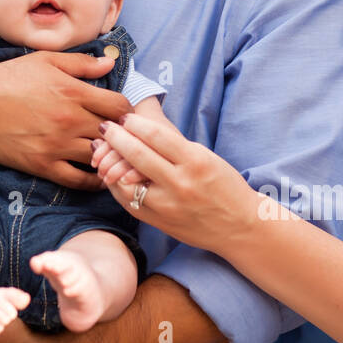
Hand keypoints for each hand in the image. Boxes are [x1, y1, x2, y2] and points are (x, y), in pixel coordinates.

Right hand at [0, 50, 131, 191]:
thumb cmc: (8, 77)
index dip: (126, 113)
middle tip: (122, 140)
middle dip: (121, 137)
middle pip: (114, 134)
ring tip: (110, 157)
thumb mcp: (46, 61)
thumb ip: (81, 64)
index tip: (123, 116)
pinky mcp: (42, 165)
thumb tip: (110, 64)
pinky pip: (78, 180)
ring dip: (109, 158)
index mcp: (74, 92)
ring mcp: (57, 145)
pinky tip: (96, 176)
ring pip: (100, 158)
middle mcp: (70, 120)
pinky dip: (92, 181)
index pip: (120, 107)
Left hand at [91, 112, 257, 253]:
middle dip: (116, 137)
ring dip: (110, 161)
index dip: (134, 122)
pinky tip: (111, 173)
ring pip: (126, 180)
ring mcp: (167, 205)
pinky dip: (116, 185)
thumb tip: (141, 125)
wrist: (239, 226)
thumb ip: (174, 145)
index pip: (156, 135)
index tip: (124, 116)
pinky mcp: (158, 222)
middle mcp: (180, 183)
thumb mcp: (205, 157)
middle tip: (105, 126)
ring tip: (102, 149)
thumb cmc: (224, 186)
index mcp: (195, 161)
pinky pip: (127, 200)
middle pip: (137, 155)